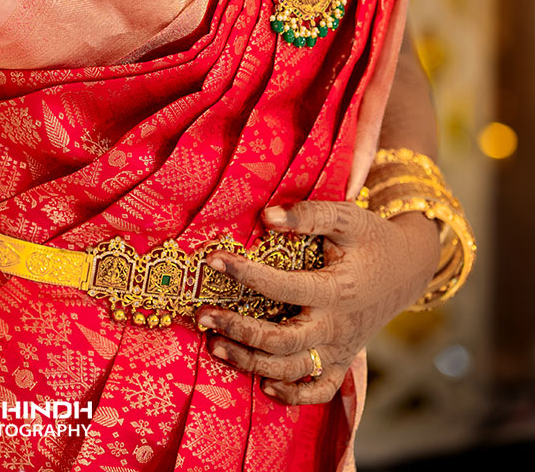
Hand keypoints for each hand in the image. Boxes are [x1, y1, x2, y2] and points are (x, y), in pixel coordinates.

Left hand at [196, 199, 439, 404]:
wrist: (408, 269)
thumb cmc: (371, 238)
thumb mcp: (346, 217)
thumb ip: (309, 215)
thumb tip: (267, 216)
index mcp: (336, 291)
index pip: (284, 288)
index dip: (246, 274)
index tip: (213, 260)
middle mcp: (337, 327)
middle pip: (282, 342)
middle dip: (239, 331)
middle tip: (203, 316)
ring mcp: (340, 349)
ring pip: (292, 370)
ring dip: (251, 363)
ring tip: (216, 346)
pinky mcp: (343, 361)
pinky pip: (320, 392)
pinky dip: (293, 395)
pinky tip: (264, 384)